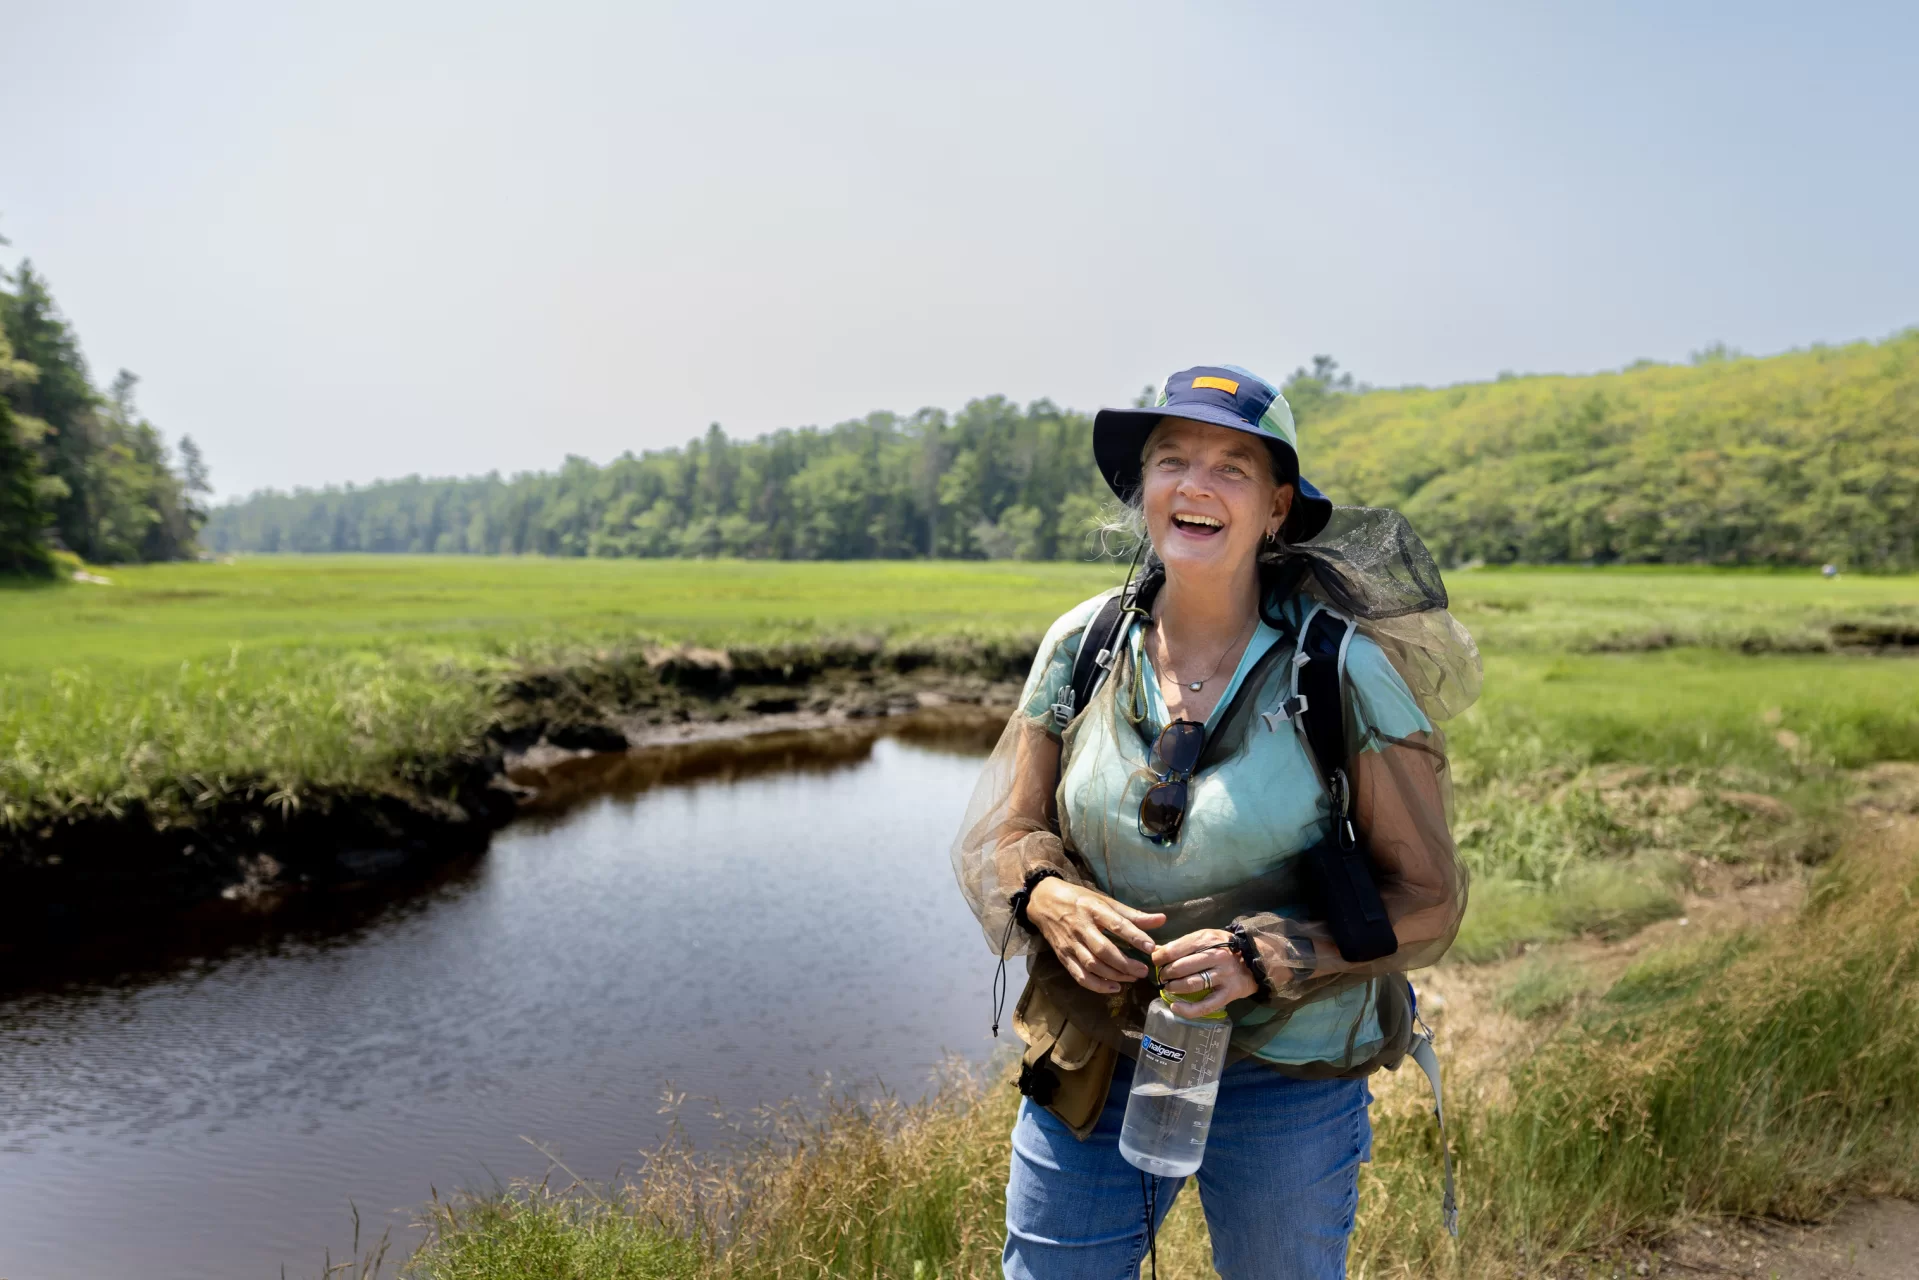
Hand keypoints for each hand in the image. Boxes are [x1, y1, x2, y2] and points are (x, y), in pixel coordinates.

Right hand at [1025, 878, 1166, 994]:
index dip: (1134, 936)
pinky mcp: (1063, 957)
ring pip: (1093, 965)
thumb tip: (1162, 920)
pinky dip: (1096, 985)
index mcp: (1093, 909)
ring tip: (1132, 978)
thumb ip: (1133, 914)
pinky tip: (1113, 988)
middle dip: (1125, 963)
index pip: (1116, 924)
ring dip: (1114, 975)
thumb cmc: (1079, 899)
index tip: (1151, 947)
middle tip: (1143, 970)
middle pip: (1103, 950)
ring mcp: (1070, 944)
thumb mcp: (1105, 900)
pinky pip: (1079, 976)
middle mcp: (1080, 927)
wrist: (1043, 902)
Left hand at [1152, 929, 1256, 1016]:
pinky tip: (1175, 1008)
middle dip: (1165, 973)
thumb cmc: (1224, 947)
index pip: (1176, 949)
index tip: (1155, 961)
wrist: (1255, 959)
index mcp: (1207, 939)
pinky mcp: (1228, 994)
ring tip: (1168, 988)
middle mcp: (1216, 956)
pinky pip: (1205, 1005)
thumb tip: (1155, 951)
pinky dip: (1187, 1009)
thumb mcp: (1205, 938)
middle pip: (1181, 967)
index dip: (1160, 957)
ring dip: (1173, 988)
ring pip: (1191, 984)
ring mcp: (1223, 976)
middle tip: (1161, 977)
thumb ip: (1182, 944)